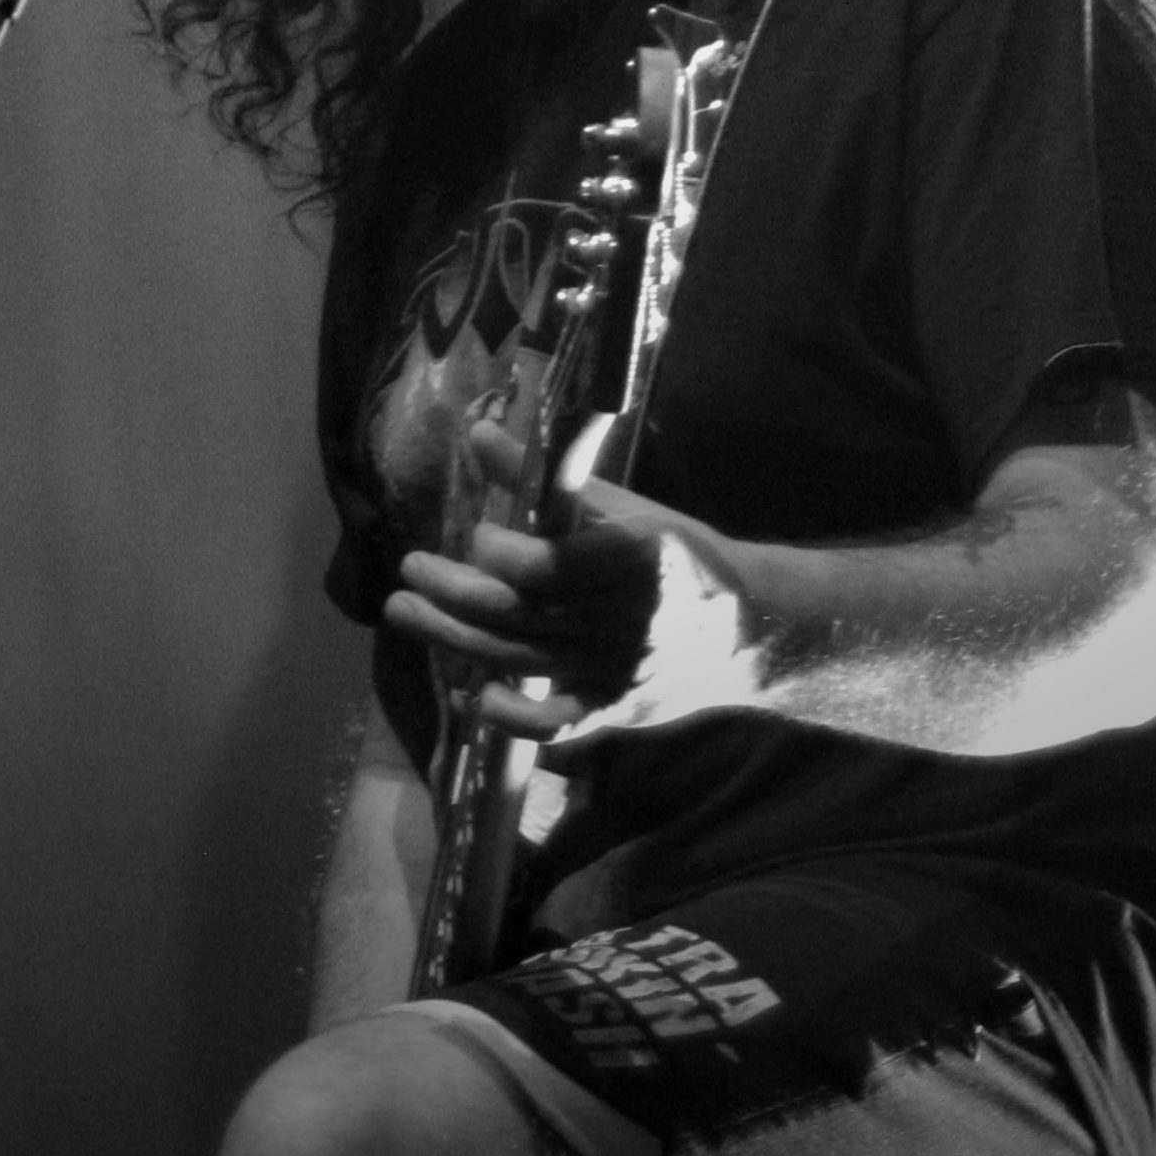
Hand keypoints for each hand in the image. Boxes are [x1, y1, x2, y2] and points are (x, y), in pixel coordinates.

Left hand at [379, 418, 767, 753]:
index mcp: (632, 557)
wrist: (751, 628)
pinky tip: (472, 697)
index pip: (549, 564)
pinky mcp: (615, 707)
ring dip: (453, 638)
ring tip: (404, 611)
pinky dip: (512, 717)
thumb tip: (479, 432)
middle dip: (453, 593)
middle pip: (521, 612)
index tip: (476, 533)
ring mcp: (617, 668)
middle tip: (408, 570)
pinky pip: (555, 723)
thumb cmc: (677, 555)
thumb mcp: (623, 506)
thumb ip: (547, 478)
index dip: (500, 552)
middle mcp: (624, 616)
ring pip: (521, 659)